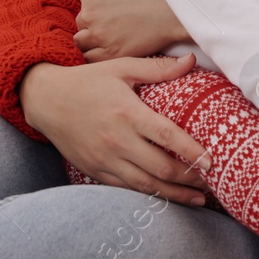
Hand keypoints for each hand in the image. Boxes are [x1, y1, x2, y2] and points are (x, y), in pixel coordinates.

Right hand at [21, 54, 212, 204]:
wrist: (45, 100)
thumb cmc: (88, 81)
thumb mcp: (121, 68)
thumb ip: (158, 68)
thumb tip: (191, 60)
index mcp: (128, 113)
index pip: (167, 136)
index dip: (192, 151)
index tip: (212, 161)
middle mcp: (117, 140)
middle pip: (160, 167)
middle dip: (189, 178)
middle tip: (212, 181)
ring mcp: (105, 160)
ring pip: (145, 185)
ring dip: (174, 194)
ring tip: (198, 198)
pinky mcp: (95, 171)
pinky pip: (126, 189)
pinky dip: (149, 196)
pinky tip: (167, 198)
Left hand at [72, 0, 187, 60]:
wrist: (177, 4)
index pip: (84, 4)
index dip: (99, 7)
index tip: (116, 8)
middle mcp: (89, 13)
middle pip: (82, 23)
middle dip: (95, 23)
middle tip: (117, 23)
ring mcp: (99, 35)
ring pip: (83, 42)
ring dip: (94, 40)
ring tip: (114, 36)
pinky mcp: (112, 53)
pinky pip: (92, 58)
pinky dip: (99, 55)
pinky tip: (114, 48)